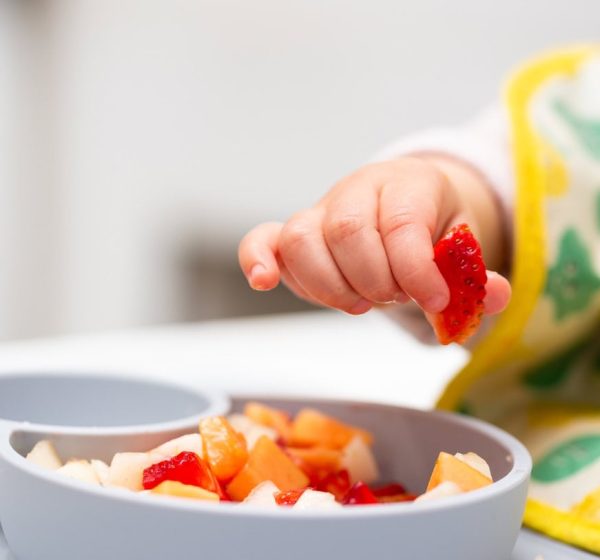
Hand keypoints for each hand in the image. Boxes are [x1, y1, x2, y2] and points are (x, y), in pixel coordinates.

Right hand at [239, 156, 510, 315]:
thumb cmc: (432, 230)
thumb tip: (494, 296)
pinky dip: (257, 260)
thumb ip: (476, 274)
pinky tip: (265, 282)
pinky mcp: (292, 234)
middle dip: (375, 280)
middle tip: (394, 297)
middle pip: (349, 231)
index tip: (434, 301)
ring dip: (331, 286)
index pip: (402, 222)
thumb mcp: (464, 248)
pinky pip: (262, 239)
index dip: (415, 270)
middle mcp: (358, 189)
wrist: (401, 206)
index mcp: (409, 183)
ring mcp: (320, 210)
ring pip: (303, 239)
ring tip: (361, 302)